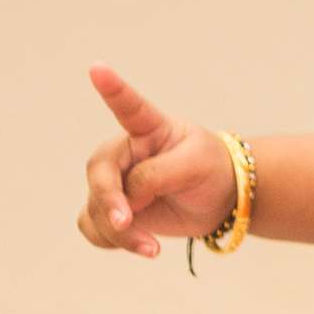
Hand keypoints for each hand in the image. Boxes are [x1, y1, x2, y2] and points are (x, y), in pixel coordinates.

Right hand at [79, 64, 234, 258]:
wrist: (219, 198)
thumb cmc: (212, 169)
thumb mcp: (195, 165)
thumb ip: (158, 174)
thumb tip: (125, 194)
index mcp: (150, 127)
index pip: (129, 106)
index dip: (113, 88)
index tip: (97, 67)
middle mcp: (126, 152)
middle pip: (99, 173)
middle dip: (109, 201)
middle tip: (126, 221)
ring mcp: (117, 182)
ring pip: (95, 208)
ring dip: (118, 232)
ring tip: (152, 247)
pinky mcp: (114, 209)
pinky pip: (95, 229)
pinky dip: (114, 243)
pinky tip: (144, 246)